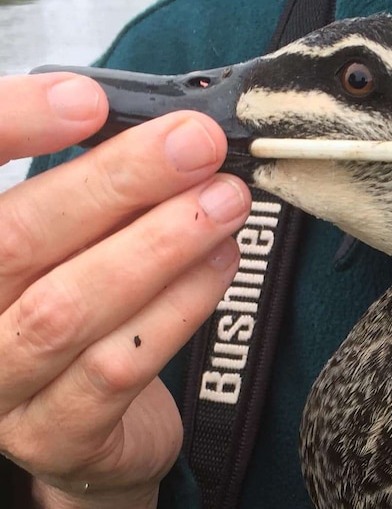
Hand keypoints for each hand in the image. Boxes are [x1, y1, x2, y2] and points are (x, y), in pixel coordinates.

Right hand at [0, 73, 250, 507]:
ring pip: (69, 306)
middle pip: (16, 238)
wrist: (90, 425)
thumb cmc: (83, 307)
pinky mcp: (55, 435)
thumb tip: (168, 129)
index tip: (85, 99)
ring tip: (226, 200)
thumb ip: (97, 192)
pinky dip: (179, 305)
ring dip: (160, 242)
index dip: (7, 125)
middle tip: (195, 143)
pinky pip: (119, 365)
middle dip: (116, 181)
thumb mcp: (75, 241)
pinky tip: (222, 261)